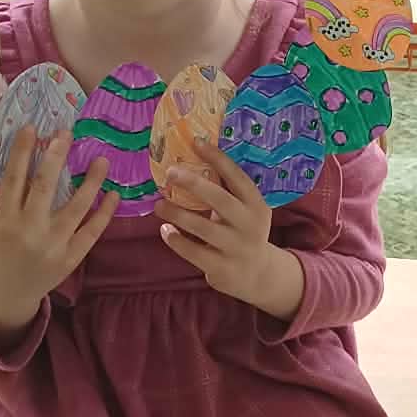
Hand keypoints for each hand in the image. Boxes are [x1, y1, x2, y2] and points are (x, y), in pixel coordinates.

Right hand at [0, 129, 117, 339]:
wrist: (9, 290)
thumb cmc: (1, 248)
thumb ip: (9, 197)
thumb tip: (25, 158)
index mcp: (5, 219)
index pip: (13, 179)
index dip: (22, 152)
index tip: (31, 128)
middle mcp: (29, 231)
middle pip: (44, 188)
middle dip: (56, 158)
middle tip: (67, 133)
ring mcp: (52, 245)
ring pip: (75, 208)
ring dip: (91, 182)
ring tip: (102, 160)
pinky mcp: (71, 258)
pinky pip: (91, 231)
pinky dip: (104, 213)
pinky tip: (113, 194)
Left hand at [157, 140, 304, 318]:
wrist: (257, 274)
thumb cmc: (242, 232)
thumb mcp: (245, 211)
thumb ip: (226, 192)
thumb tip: (192, 160)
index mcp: (256, 204)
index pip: (237, 177)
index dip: (218, 158)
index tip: (196, 142)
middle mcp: (249, 224)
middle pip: (219, 199)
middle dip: (193, 183)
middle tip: (170, 172)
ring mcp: (236, 247)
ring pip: (202, 227)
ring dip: (177, 214)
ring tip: (159, 206)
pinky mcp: (222, 268)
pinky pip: (193, 252)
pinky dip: (176, 240)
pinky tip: (165, 230)